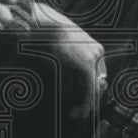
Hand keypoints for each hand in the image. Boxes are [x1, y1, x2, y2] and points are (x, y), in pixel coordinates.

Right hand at [29, 2, 105, 119]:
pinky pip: (88, 91)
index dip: (91, 90)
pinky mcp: (86, 65)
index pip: (98, 74)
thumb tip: (70, 88)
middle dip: (90, 100)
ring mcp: (93, 58)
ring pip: (93, 89)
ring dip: (84, 105)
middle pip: (99, 83)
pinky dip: (83, 105)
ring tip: (74, 115)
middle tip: (79, 113)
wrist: (38, 23)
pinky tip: (73, 112)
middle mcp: (97, 52)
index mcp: (91, 47)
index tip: (81, 102)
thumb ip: (67, 67)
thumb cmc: (42, 35)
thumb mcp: (57, 50)